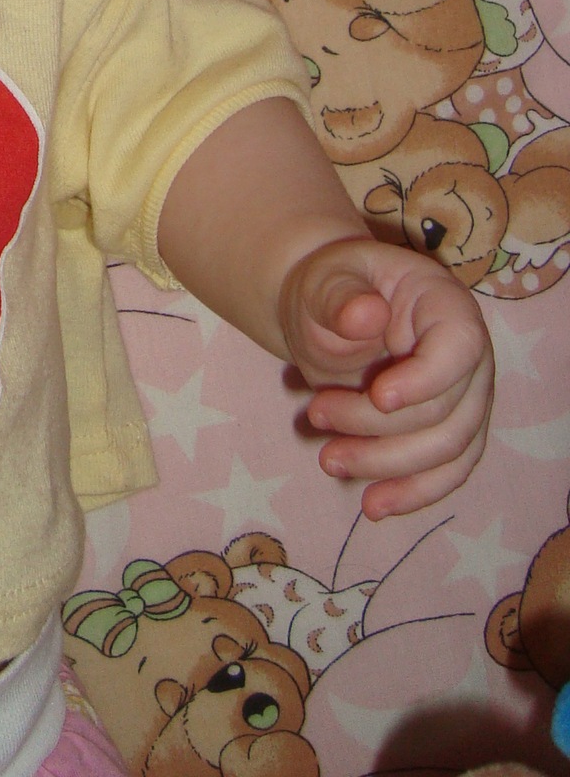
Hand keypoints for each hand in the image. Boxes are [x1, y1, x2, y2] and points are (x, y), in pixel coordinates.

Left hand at [278, 237, 492, 519]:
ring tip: (328, 461)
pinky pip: (446, 473)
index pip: (458, 348)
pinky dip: (412, 493)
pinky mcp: (453, 434)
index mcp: (446, 305)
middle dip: (378, 427)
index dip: (425, 381)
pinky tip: (373, 506)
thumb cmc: (333, 290)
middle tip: (315, 416)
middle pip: (445, 410)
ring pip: (447, 451)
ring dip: (388, 466)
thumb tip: (366, 316)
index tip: (377, 396)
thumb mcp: (325, 280)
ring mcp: (468, 399)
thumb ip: (340, 296)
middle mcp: (470, 357)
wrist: (330, 316)